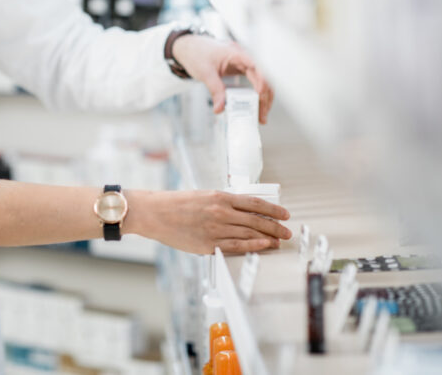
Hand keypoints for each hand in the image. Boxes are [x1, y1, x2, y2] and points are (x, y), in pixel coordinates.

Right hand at [128, 190, 291, 255]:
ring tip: (279, 241)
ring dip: (268, 237)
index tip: (284, 214)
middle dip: (275, 226)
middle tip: (287, 231)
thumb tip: (243, 211)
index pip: (255, 203)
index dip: (273, 209)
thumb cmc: (175, 204)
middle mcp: (221, 212)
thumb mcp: (203, 195)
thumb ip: (222, 203)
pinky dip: (254, 246)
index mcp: (220, 197)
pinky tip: (265, 246)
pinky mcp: (208, 244)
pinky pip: (237, 245)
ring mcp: (215, 229)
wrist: (155, 213)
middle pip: (257, 220)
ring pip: (250, 233)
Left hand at [172, 35, 273, 122]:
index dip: (261, 79)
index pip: (255, 65)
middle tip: (262, 115)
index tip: (260, 94)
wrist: (189, 47)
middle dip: (265, 96)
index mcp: (235, 53)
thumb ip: (214, 89)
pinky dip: (255, 95)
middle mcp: (243, 57)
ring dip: (263, 98)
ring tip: (261, 116)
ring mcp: (243, 63)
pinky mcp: (240, 70)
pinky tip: (255, 108)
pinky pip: (253, 82)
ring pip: (260, 81)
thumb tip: (220, 108)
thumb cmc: (196, 53)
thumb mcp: (204, 72)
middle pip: (262, 76)